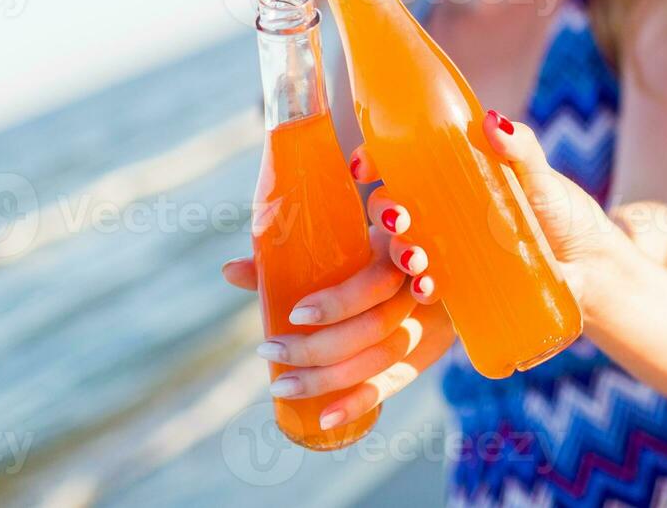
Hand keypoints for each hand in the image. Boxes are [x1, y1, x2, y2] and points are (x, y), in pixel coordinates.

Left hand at [220, 183, 456, 428]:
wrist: (437, 264)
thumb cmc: (370, 253)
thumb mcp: (342, 247)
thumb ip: (290, 260)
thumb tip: (229, 271)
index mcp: (396, 253)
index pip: (375, 283)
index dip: (338, 302)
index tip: (295, 313)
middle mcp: (418, 290)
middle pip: (375, 328)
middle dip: (319, 346)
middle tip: (269, 348)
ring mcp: (427, 325)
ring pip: (382, 359)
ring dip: (329, 379)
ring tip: (281, 385)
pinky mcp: (425, 355)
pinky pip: (395, 384)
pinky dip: (359, 403)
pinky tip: (324, 419)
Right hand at [353, 109, 619, 310]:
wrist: (594, 266)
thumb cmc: (564, 212)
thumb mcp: (542, 176)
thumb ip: (520, 148)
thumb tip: (492, 122)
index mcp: (454, 176)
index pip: (401, 164)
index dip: (374, 161)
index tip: (365, 165)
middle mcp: (442, 213)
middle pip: (392, 207)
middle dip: (384, 211)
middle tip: (397, 216)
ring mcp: (449, 251)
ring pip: (402, 249)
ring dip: (398, 252)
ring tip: (416, 258)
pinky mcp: (460, 286)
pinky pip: (427, 287)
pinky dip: (421, 287)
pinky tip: (427, 286)